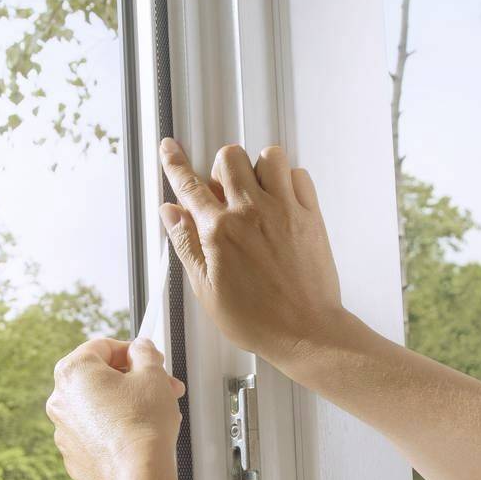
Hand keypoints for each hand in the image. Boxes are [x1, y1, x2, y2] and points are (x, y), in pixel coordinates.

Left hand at [45, 337, 185, 479]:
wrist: (137, 478)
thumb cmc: (143, 426)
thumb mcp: (152, 374)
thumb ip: (144, 352)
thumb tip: (140, 350)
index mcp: (73, 371)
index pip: (103, 346)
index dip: (132, 350)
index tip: (149, 359)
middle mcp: (60, 399)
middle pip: (100, 377)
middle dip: (133, 380)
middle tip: (159, 386)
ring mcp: (63, 429)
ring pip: (98, 406)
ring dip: (125, 404)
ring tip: (154, 413)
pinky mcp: (73, 455)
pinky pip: (94, 432)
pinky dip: (113, 429)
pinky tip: (138, 435)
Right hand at [159, 138, 352, 365]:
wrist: (306, 331)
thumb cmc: (258, 319)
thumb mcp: (207, 289)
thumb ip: (186, 244)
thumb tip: (170, 213)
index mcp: (220, 231)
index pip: (189, 185)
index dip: (174, 163)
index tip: (169, 147)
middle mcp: (251, 212)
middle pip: (229, 157)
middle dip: (221, 167)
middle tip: (223, 192)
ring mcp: (284, 210)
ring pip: (269, 156)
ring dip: (258, 168)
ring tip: (256, 192)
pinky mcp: (310, 216)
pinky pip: (300, 175)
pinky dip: (289, 180)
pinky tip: (282, 201)